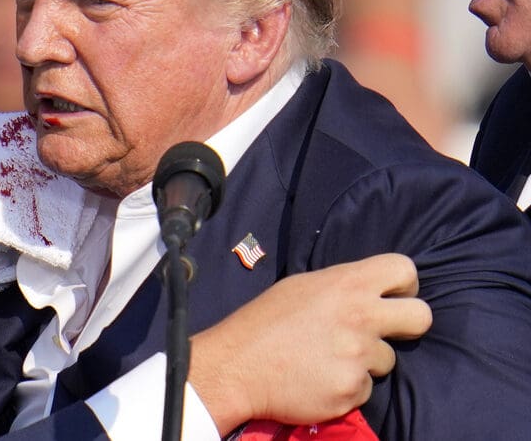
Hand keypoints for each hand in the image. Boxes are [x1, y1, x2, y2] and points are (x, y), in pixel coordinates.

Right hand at [189, 253, 431, 434]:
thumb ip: (341, 287)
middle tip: (382, 332)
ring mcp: (359, 356)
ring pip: (386, 359)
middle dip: (408, 325)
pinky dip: (345, 386)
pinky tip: (318, 379)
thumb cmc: (264, 321)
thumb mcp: (302, 287)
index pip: (404, 269)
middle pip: (421, 317)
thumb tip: (368, 293)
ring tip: (326, 359)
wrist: (237, 365)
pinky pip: (363, 388)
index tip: (390, 297)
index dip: (403, 285)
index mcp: (347, 283)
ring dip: (363, 362)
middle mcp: (360, 316)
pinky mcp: (352, 390)